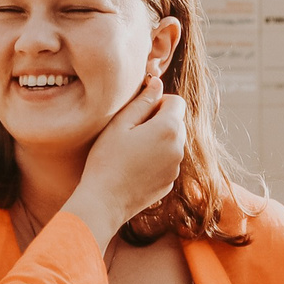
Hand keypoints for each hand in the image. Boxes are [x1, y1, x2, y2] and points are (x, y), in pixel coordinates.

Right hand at [65, 88, 186, 243]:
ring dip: (158, 140)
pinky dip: (156, 159)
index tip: (138, 112)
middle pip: (177, 122)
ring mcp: (176, 167)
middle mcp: (179, 148)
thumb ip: (142, 101)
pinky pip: (168, 161)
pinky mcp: (170, 182)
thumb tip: (157, 82)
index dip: (158, 101)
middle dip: (159, 121)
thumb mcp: (120, 124)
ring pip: (173, 142)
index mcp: (168, 129)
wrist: (104, 201)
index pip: (176, 101)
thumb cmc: (106, 160)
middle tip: (130, 132)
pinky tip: (134, 167)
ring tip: (131, 151)